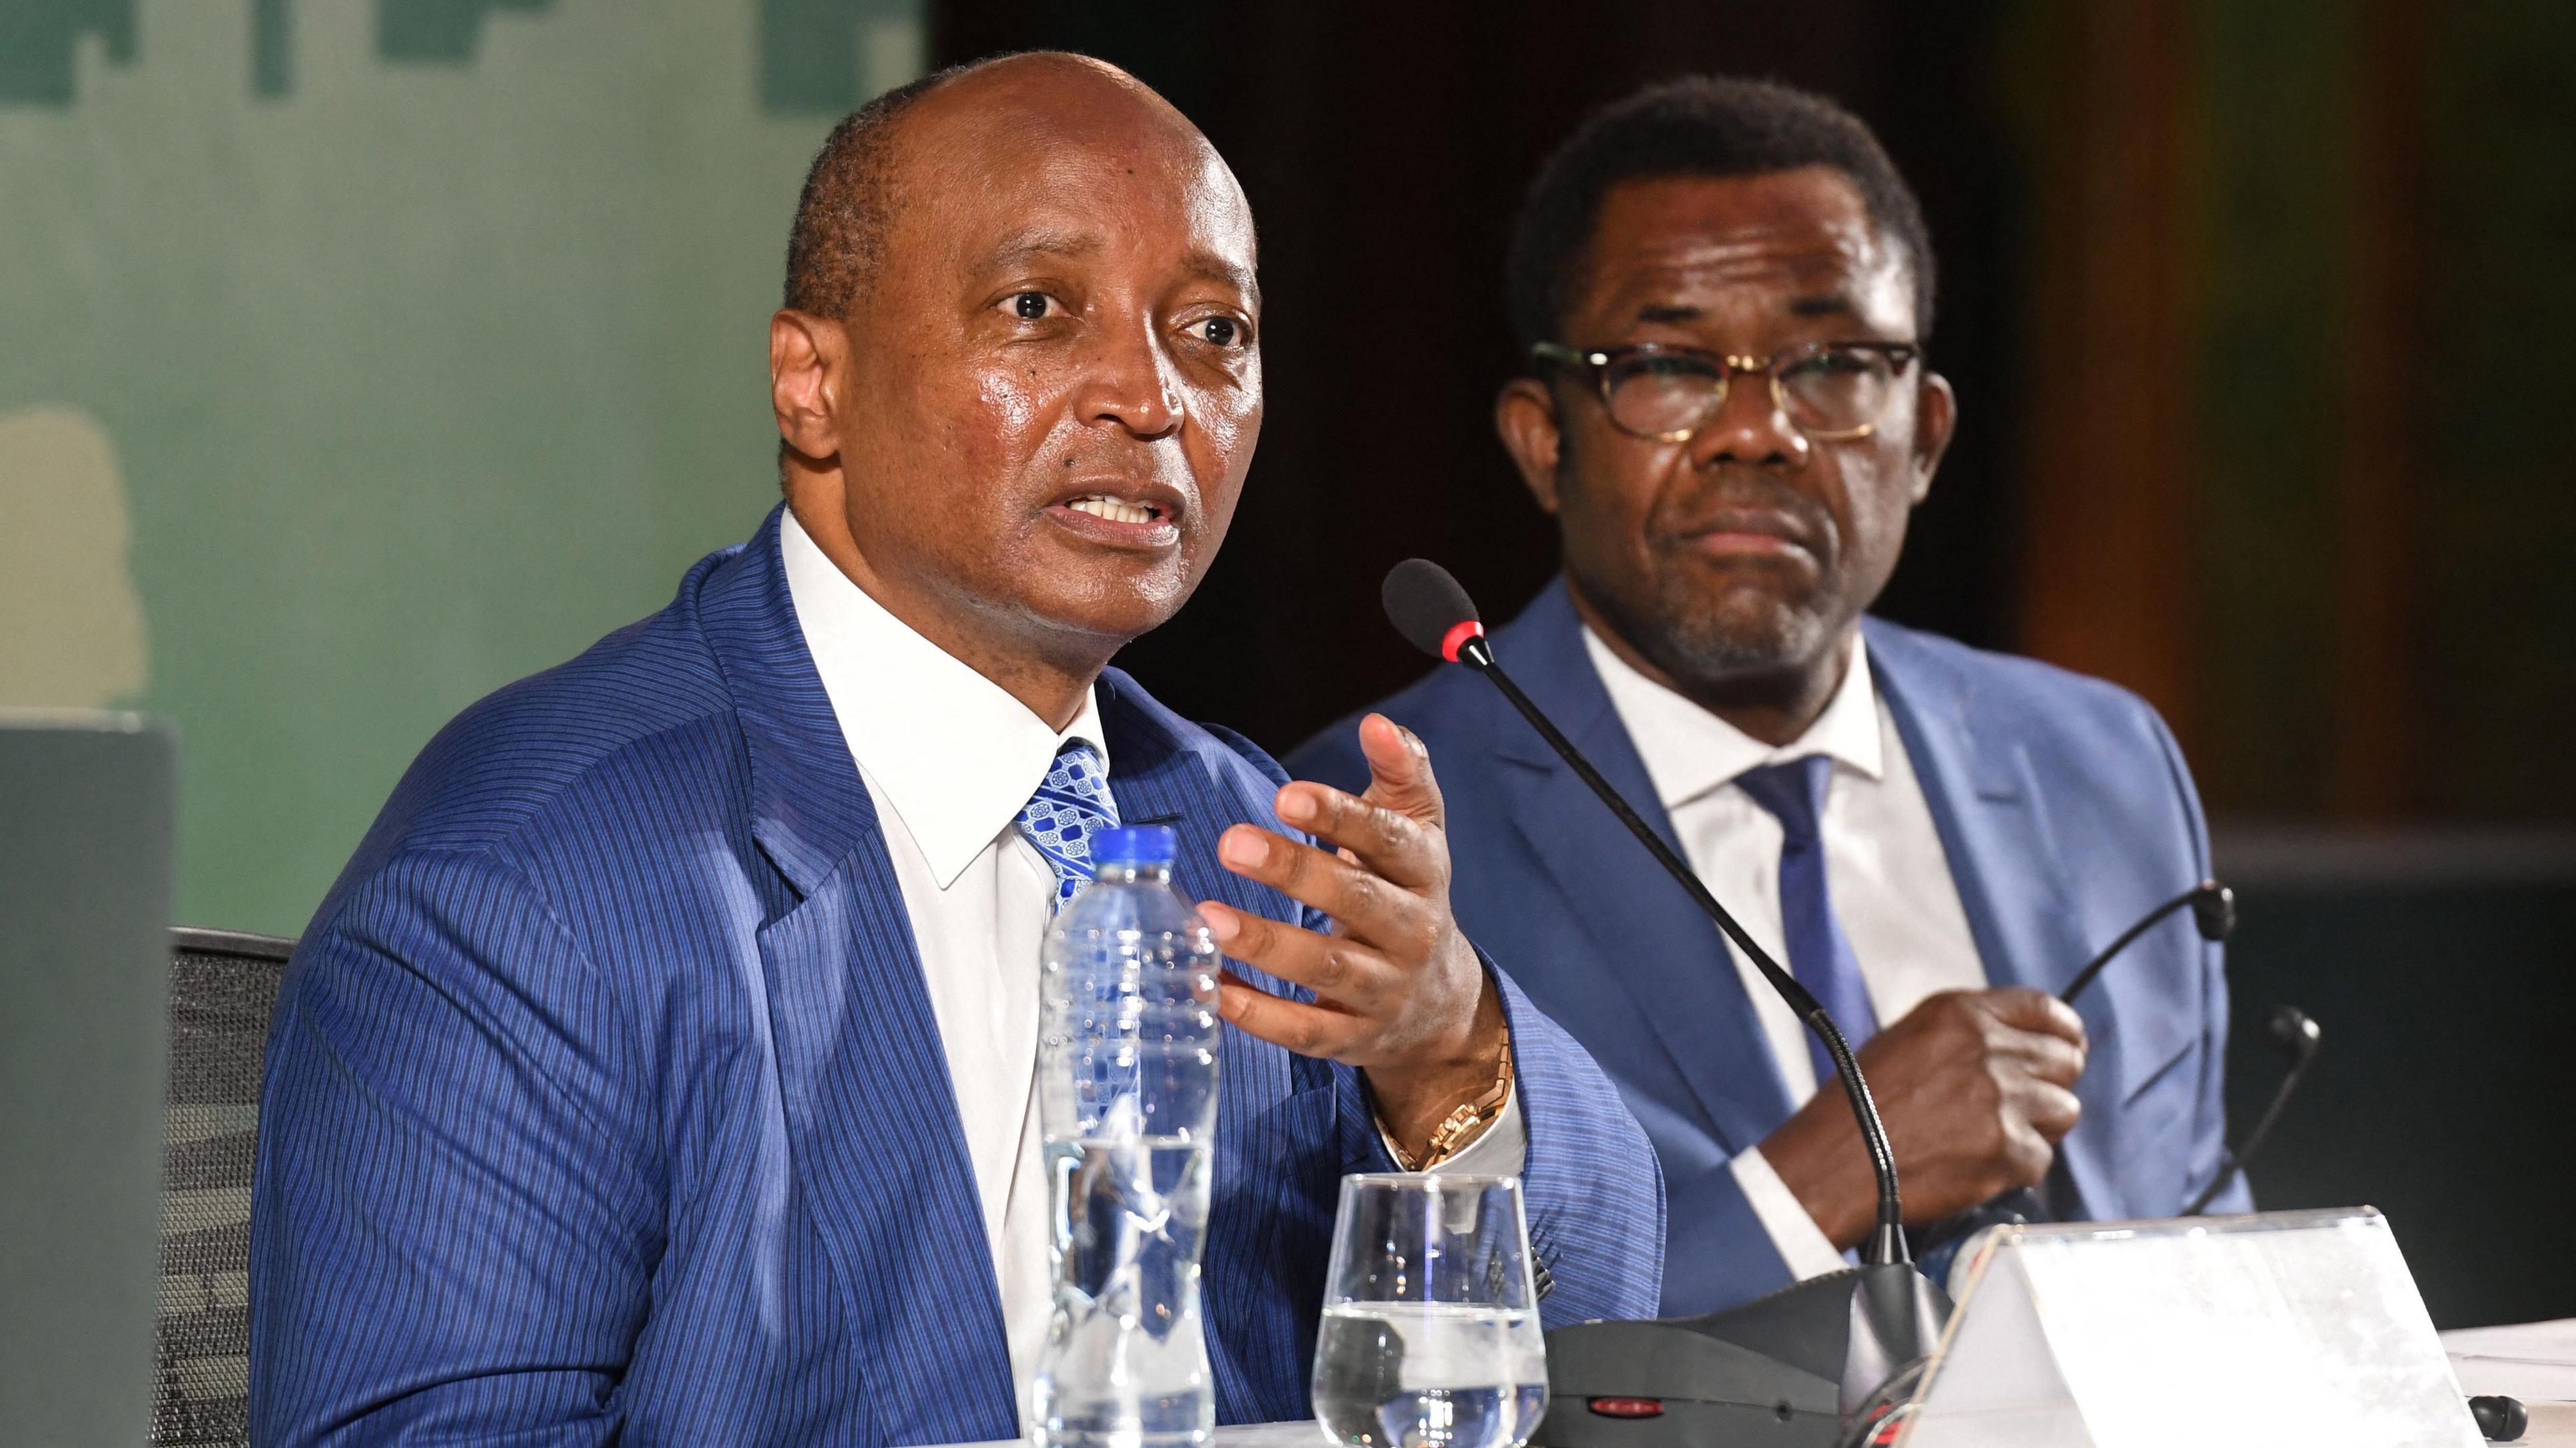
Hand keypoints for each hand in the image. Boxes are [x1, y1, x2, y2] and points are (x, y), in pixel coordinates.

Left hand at [1198, 713, 1504, 1161]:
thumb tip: (1379, 724)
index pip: (1388, 840)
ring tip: (1209, 918)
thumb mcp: (1417, 830)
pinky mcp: (1353, 1038)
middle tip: (1231, 843)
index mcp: (1424, 870)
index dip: (1340, 817)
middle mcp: (1412, 931)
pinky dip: (1257, 1013)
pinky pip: (1305, 1030)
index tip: (1287, 797)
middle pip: (1356, 899)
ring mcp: (1384, 989)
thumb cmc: (1408, 894)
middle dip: (1294, 871)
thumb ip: (1401, 772)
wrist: (1441, 1002)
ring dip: (1267, 943)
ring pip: (1327, 967)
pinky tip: (1212, 986)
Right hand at [1760, 987, 2086, 1247]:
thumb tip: (2015, 1044)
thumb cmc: (1857, 1108)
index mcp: (1960, 1014)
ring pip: (2065, 1109)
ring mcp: (2001, 1099)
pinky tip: (1978, 1164)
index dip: (2063, 1032)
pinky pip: (2041, 1158)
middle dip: (2051, 1084)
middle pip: (2066, 1060)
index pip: (2046, 1009)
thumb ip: (1966, 1034)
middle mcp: (1987, 1049)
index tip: (2066, 1046)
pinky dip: (2016, 1167)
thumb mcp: (1907, 1039)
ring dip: (2038, 1126)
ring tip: (1993, 1137)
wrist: (1835, 1163)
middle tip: (2026, 1104)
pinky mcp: (2007, 1149)